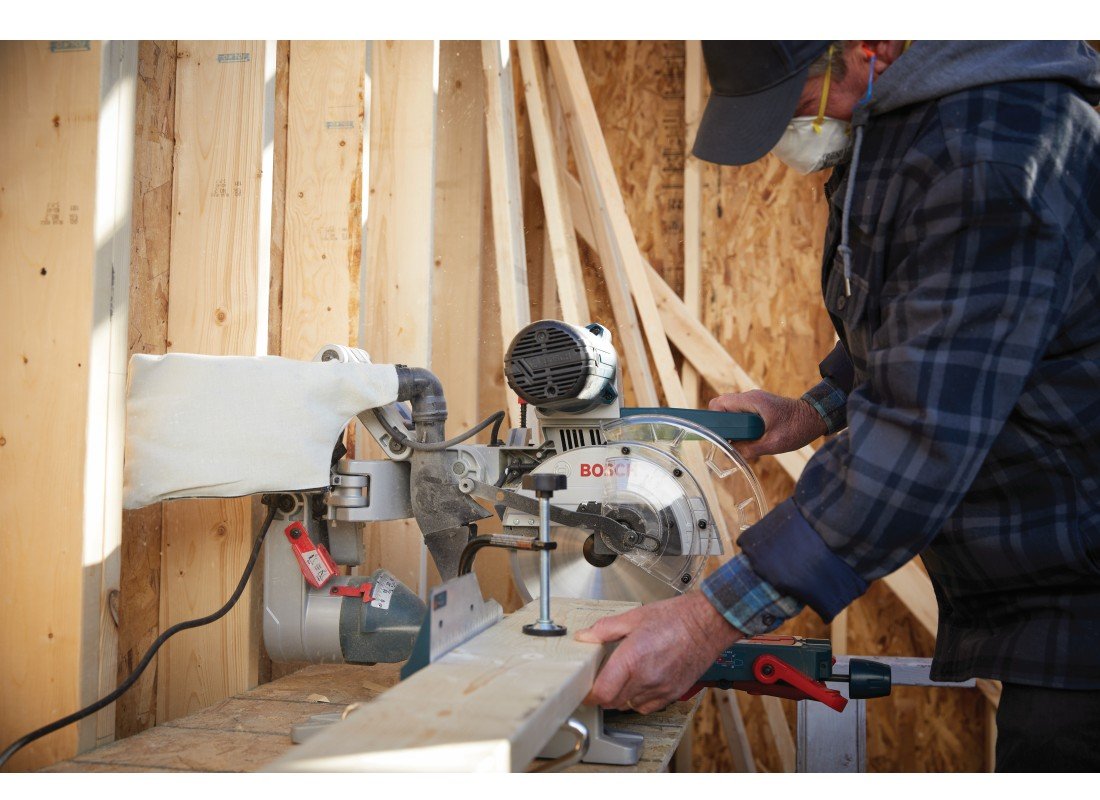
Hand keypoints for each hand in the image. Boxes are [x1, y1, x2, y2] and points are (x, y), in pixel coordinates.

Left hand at [575, 592, 743, 713]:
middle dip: (603, 693)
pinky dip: (638, 700)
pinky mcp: (672, 694)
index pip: (602, 693)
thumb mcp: (634, 617)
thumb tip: (584, 637)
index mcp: (632, 659)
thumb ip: (604, 629)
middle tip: (601, 677)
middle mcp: (645, 679)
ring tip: (623, 677)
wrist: (707, 624)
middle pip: (612, 702)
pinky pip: (647, 707)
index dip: (588, 694)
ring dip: (620, 696)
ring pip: (628, 706)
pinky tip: (640, 683)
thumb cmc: (675, 618)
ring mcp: (660, 689)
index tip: (585, 689)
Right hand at [709, 389, 826, 458]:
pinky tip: (750, 439)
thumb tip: (731, 454)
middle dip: (723, 426)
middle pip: (723, 408)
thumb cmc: (798, 427)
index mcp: (752, 401)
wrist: (817, 417)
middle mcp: (750, 398)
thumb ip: (750, 449)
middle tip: (729, 442)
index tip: (715, 435)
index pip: (719, 404)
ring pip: (732, 413)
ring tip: (741, 443)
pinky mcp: (760, 407)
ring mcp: (755, 402)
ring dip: (733, 428)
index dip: (713, 419)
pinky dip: (742, 427)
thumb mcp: (773, 443)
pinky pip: (742, 416)